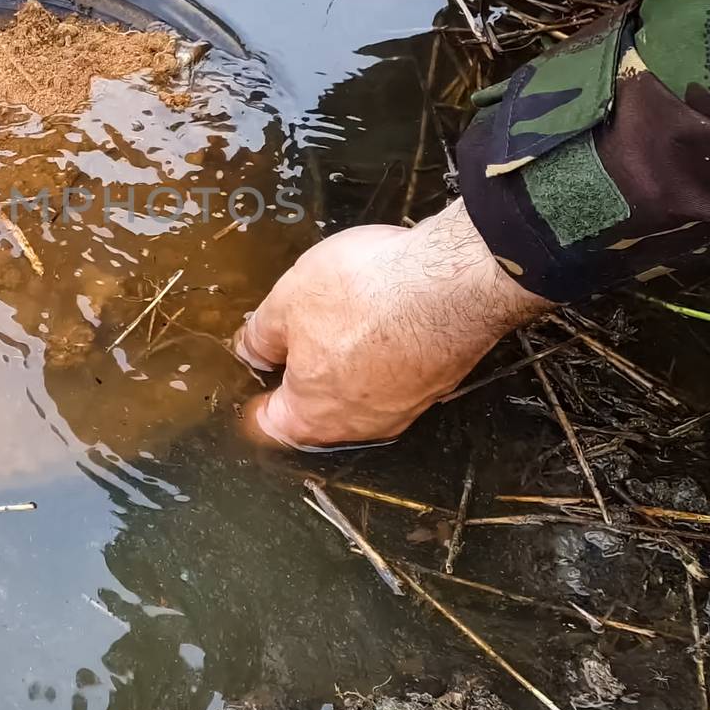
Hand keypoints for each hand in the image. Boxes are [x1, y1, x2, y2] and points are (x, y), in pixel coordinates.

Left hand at [233, 199, 550, 448]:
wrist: (456, 283)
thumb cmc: (368, 293)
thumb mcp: (287, 302)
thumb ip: (261, 336)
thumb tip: (252, 351)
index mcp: (312, 414)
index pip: (270, 427)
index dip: (253, 403)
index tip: (252, 382)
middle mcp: (359, 423)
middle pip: (316, 413)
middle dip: (300, 380)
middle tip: (293, 339)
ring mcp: (403, 407)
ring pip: (358, 395)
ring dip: (345, 365)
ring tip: (339, 320)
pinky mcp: (435, 382)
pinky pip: (395, 376)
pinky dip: (382, 355)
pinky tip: (381, 319)